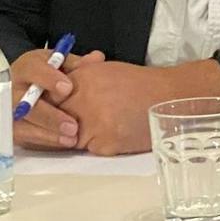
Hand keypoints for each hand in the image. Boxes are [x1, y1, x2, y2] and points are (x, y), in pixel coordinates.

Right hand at [10, 48, 104, 150]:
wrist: (35, 86)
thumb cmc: (54, 73)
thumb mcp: (64, 63)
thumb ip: (79, 63)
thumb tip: (96, 58)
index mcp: (27, 67)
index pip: (31, 69)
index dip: (48, 79)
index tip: (68, 89)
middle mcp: (13, 88)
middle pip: (23, 103)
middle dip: (49, 115)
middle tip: (72, 125)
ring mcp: (9, 109)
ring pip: (21, 124)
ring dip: (47, 133)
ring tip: (71, 138)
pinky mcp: (12, 126)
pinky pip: (24, 137)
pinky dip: (44, 140)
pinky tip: (63, 143)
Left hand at [59, 58, 219, 155]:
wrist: (173, 96)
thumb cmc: (142, 84)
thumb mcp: (106, 71)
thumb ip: (79, 80)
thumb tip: (53, 93)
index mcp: (84, 79)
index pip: (48, 98)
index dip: (46, 108)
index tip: (47, 114)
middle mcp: (85, 99)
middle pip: (53, 119)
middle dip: (56, 125)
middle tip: (60, 129)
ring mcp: (94, 122)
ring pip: (68, 138)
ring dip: (74, 138)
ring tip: (91, 132)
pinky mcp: (105, 142)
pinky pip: (90, 149)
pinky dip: (97, 145)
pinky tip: (112, 136)